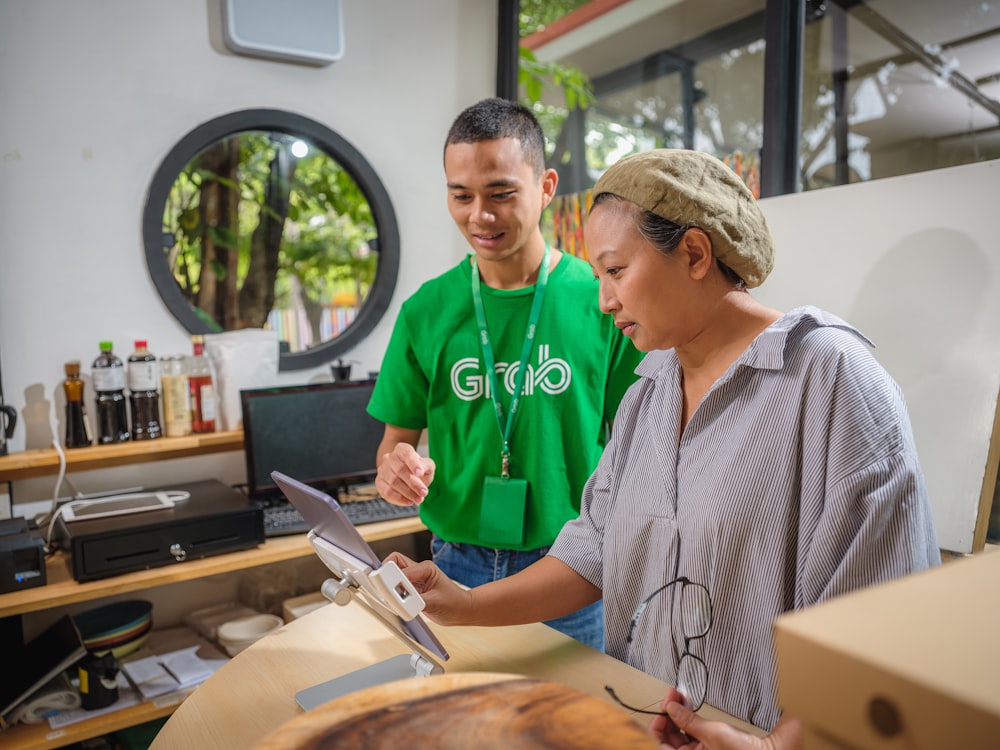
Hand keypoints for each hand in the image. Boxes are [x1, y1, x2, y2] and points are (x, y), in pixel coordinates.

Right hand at [376, 443, 435, 505]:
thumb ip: (426, 466)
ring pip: (393, 482)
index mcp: (402, 449)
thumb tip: (419, 472)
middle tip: (424, 492)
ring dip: (408, 493)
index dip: (413, 463)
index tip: (420, 473)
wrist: (407, 475)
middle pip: (400, 470)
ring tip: (418, 499)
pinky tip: (409, 501)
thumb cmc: (418, 469)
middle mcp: (390, 457)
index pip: (406, 453)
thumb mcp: (427, 466)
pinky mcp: (379, 482)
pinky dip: (399, 499)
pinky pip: (387, 492)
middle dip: (414, 484)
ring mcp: (382, 469)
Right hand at [384, 552, 472, 625]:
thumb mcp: (435, 602)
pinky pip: (396, 587)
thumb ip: (417, 602)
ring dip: (389, 586)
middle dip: (385, 577)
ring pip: (392, 574)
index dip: (393, 581)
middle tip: (384, 593)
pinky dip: (393, 594)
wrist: (461, 610)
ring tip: (391, 599)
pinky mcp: (412, 589)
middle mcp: (419, 571)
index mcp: (426, 568)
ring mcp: (414, 579)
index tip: (387, 592)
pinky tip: (396, 603)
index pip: (402, 569)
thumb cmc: (454, 603)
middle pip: (393, 564)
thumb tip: (401, 602)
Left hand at [648, 690, 801, 749]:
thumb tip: (670, 707)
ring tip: (680, 695)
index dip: (657, 725)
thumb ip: (688, 721)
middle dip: (670, 714)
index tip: (663, 707)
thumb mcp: (712, 733)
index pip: (660, 744)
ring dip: (680, 713)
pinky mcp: (712, 745)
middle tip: (672, 696)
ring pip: (682, 732)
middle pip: (670, 737)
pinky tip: (690, 703)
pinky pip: (695, 730)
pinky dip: (691, 717)